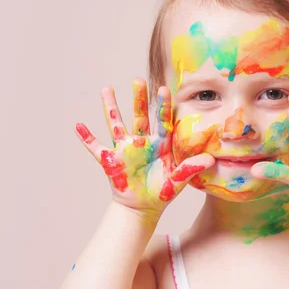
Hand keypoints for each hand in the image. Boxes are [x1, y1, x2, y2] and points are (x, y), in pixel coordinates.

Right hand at [75, 79, 214, 218]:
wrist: (142, 208)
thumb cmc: (162, 192)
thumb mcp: (178, 181)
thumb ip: (191, 168)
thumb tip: (210, 159)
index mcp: (160, 144)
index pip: (163, 121)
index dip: (163, 106)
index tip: (164, 88)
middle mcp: (142, 142)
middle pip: (139, 116)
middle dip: (139, 99)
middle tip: (138, 80)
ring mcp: (125, 149)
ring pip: (116, 124)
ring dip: (111, 107)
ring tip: (106, 89)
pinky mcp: (111, 160)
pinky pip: (96, 148)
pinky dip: (86, 138)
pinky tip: (78, 126)